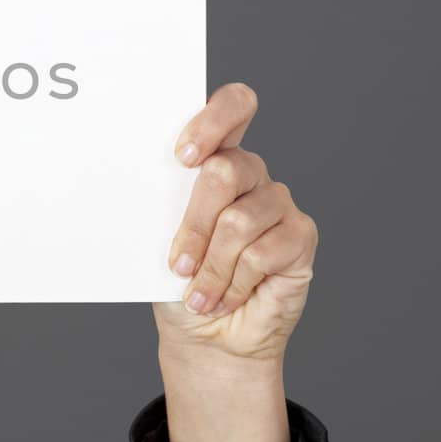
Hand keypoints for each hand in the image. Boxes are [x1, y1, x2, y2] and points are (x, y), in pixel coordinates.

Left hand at [153, 83, 319, 441]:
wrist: (207, 334)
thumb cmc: (179, 282)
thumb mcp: (159, 240)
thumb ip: (163, 206)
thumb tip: (140, 187)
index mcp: (214, 158)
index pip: (232, 107)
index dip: (213, 121)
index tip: (182, 157)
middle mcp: (251, 173)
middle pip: (226, 171)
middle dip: (194, 224)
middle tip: (178, 264)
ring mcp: (278, 202)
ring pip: (239, 221)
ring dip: (211, 267)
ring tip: (199, 294)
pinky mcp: (300, 235)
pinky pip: (263, 252)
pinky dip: (235, 282)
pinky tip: (227, 295)